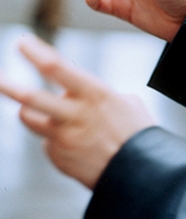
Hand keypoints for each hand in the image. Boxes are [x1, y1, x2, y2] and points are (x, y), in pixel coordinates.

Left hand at [0, 35, 153, 188]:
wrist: (140, 175)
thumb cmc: (137, 135)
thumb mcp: (126, 103)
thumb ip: (98, 95)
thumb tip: (80, 95)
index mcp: (95, 95)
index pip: (57, 68)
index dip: (36, 53)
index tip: (23, 43)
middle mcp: (75, 115)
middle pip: (32, 98)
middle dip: (10, 86)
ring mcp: (64, 138)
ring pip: (30, 118)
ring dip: (30, 111)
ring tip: (44, 112)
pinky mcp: (58, 157)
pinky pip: (47, 141)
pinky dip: (56, 138)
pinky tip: (75, 144)